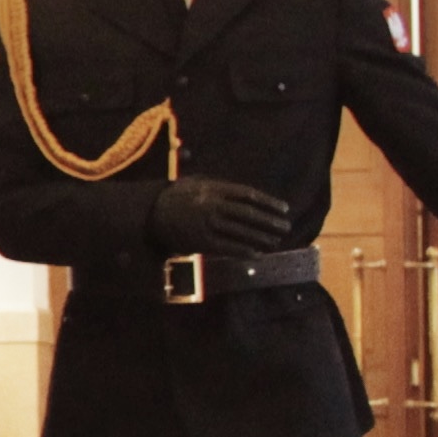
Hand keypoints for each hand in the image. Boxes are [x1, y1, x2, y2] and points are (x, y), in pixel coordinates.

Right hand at [149, 175, 294, 255]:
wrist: (152, 214)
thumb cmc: (177, 196)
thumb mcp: (196, 182)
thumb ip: (219, 186)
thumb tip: (245, 195)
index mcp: (213, 189)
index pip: (248, 195)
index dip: (268, 202)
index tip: (284, 208)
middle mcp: (212, 206)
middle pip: (248, 214)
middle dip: (270, 222)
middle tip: (285, 227)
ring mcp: (207, 225)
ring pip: (241, 232)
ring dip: (261, 237)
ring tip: (275, 241)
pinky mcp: (201, 242)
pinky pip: (227, 248)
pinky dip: (244, 251)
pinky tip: (257, 254)